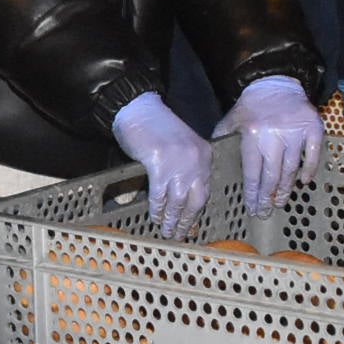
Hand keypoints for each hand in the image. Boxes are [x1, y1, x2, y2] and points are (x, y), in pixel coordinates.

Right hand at [110, 92, 211, 237]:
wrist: (138, 108)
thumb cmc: (155, 128)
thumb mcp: (179, 148)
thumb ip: (184, 170)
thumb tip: (180, 203)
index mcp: (204, 155)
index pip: (205, 190)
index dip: (197, 212)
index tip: (191, 226)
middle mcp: (196, 160)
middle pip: (196, 200)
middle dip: (187, 221)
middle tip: (178, 234)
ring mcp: (179, 162)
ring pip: (178, 201)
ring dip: (171, 219)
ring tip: (165, 230)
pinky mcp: (159, 164)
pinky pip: (159, 194)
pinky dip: (156, 208)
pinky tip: (154, 216)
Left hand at [221, 76, 325, 211]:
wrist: (275, 82)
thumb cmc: (252, 106)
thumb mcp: (232, 120)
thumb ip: (222, 141)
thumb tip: (212, 165)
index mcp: (252, 134)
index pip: (252, 172)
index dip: (253, 193)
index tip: (253, 208)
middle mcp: (274, 134)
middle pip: (272, 175)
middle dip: (268, 197)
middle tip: (266, 212)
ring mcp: (295, 131)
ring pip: (292, 168)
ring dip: (286, 188)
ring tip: (281, 201)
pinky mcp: (313, 127)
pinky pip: (313, 154)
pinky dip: (310, 170)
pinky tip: (304, 182)